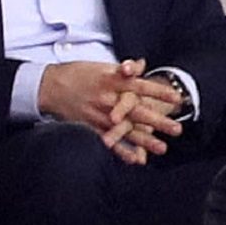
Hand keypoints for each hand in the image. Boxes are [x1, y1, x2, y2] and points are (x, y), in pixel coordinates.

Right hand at [43, 60, 184, 162]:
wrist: (48, 86)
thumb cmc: (75, 74)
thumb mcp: (99, 67)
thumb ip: (122, 69)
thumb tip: (140, 64)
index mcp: (112, 81)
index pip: (141, 86)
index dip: (159, 92)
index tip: (177, 99)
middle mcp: (108, 98)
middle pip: (137, 111)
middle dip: (158, 121)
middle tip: (177, 129)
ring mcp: (99, 114)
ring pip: (126, 129)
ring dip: (145, 140)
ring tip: (162, 148)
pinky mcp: (90, 126)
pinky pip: (108, 141)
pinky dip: (122, 151)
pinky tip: (136, 160)